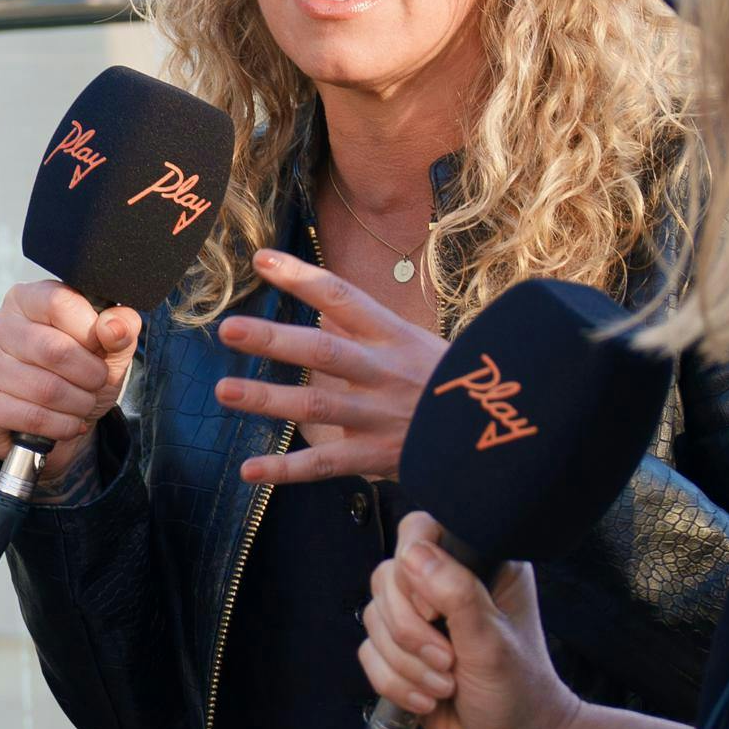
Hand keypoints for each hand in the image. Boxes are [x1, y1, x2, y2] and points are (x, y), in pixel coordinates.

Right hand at [0, 279, 141, 478]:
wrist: (56, 421)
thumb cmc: (78, 373)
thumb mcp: (109, 347)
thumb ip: (121, 328)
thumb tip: (113, 328)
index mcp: (26, 299)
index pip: (60, 303)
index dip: (90, 332)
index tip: (101, 348)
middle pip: (54, 349)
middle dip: (90, 375)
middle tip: (96, 384)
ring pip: (46, 389)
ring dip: (78, 404)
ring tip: (82, 404)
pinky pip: (32, 416)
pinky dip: (62, 426)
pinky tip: (67, 423)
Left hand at [214, 251, 444, 482]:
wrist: (505, 432)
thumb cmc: (450, 381)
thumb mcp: (415, 343)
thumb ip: (366, 331)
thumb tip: (323, 315)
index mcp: (393, 337)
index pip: (343, 298)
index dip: (302, 277)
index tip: (261, 259)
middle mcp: (383, 372)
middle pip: (324, 352)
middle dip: (275, 341)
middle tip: (229, 329)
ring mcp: (379, 416)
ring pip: (318, 406)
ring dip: (268, 400)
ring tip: (224, 391)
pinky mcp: (377, 457)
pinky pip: (326, 465)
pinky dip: (286, 470)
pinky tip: (250, 469)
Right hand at [358, 508, 582, 728]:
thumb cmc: (520, 691)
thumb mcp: (492, 642)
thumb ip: (456, 593)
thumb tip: (412, 553)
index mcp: (478, 565)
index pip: (420, 532)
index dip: (414, 572)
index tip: (436, 613)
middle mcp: (445, 585)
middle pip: (386, 579)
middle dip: (410, 633)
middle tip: (449, 662)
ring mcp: (419, 619)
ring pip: (373, 620)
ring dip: (406, 665)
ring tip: (445, 687)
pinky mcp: (400, 653)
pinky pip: (368, 654)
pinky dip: (393, 683)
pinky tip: (428, 699)